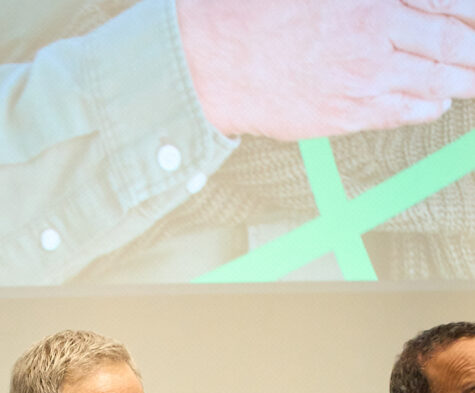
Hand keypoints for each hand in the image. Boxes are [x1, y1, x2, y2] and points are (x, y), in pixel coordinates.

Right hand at [176, 0, 474, 138]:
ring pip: (432, 81)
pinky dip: (427, 106)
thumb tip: (398, 5)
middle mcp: (373, 39)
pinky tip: (439, 101)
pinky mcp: (344, 114)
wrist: (210, 63)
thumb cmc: (252, 12)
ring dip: (462, 81)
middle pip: (449, 43)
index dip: (471, 15)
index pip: (446, 3)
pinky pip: (400, 112)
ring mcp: (361, 81)